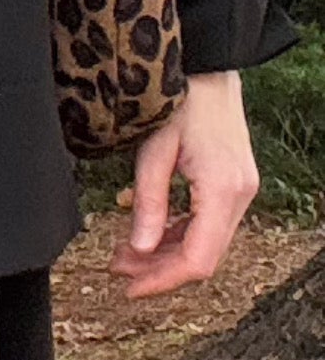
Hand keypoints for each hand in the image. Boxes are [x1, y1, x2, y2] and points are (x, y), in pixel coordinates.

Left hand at [109, 70, 259, 299]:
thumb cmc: (182, 100)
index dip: (163, 281)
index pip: (198, 259)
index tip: (130, 290)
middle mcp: (240, 196)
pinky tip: (148, 234)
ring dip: (165, 253)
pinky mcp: (233, 185)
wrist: (210, 69)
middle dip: (159, 269)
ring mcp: (240, 191)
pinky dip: (177, 234)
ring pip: (204, 242)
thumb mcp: (155, 151)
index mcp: (223, 190)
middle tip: (117, 269)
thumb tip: (140, 249)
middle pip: (203, 256)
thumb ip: (149, 202)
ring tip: (124, 254)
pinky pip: (207, 224)